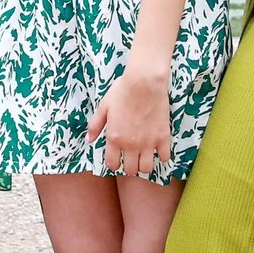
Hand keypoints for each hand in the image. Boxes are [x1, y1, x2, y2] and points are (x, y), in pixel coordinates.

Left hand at [87, 60, 174, 178]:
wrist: (144, 82)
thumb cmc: (122, 91)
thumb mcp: (103, 107)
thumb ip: (95, 125)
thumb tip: (88, 140)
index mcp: (115, 138)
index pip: (112, 164)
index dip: (113, 163)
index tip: (116, 158)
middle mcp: (131, 145)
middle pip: (130, 170)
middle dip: (129, 165)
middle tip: (130, 156)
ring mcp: (148, 143)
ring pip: (147, 168)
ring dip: (144, 164)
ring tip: (143, 155)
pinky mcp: (163, 138)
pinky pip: (164, 157)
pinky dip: (161, 156)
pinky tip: (158, 149)